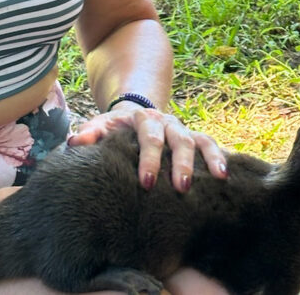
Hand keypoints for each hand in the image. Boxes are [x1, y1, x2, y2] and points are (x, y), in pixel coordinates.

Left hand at [67, 103, 227, 190]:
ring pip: (199, 141)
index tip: (146, 182)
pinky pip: (210, 144)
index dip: (149, 159)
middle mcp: (166, 123)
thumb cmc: (115, 129)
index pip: (148, 138)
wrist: (136, 112)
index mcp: (143, 121)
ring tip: (217, 178)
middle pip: (178, 140)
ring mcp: (182, 130)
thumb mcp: (101, 126)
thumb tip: (74, 142)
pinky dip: (219, 157)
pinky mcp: (194, 137)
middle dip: (181, 164)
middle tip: (180, 187)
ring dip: (208, 159)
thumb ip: (89, 134)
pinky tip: (225, 175)